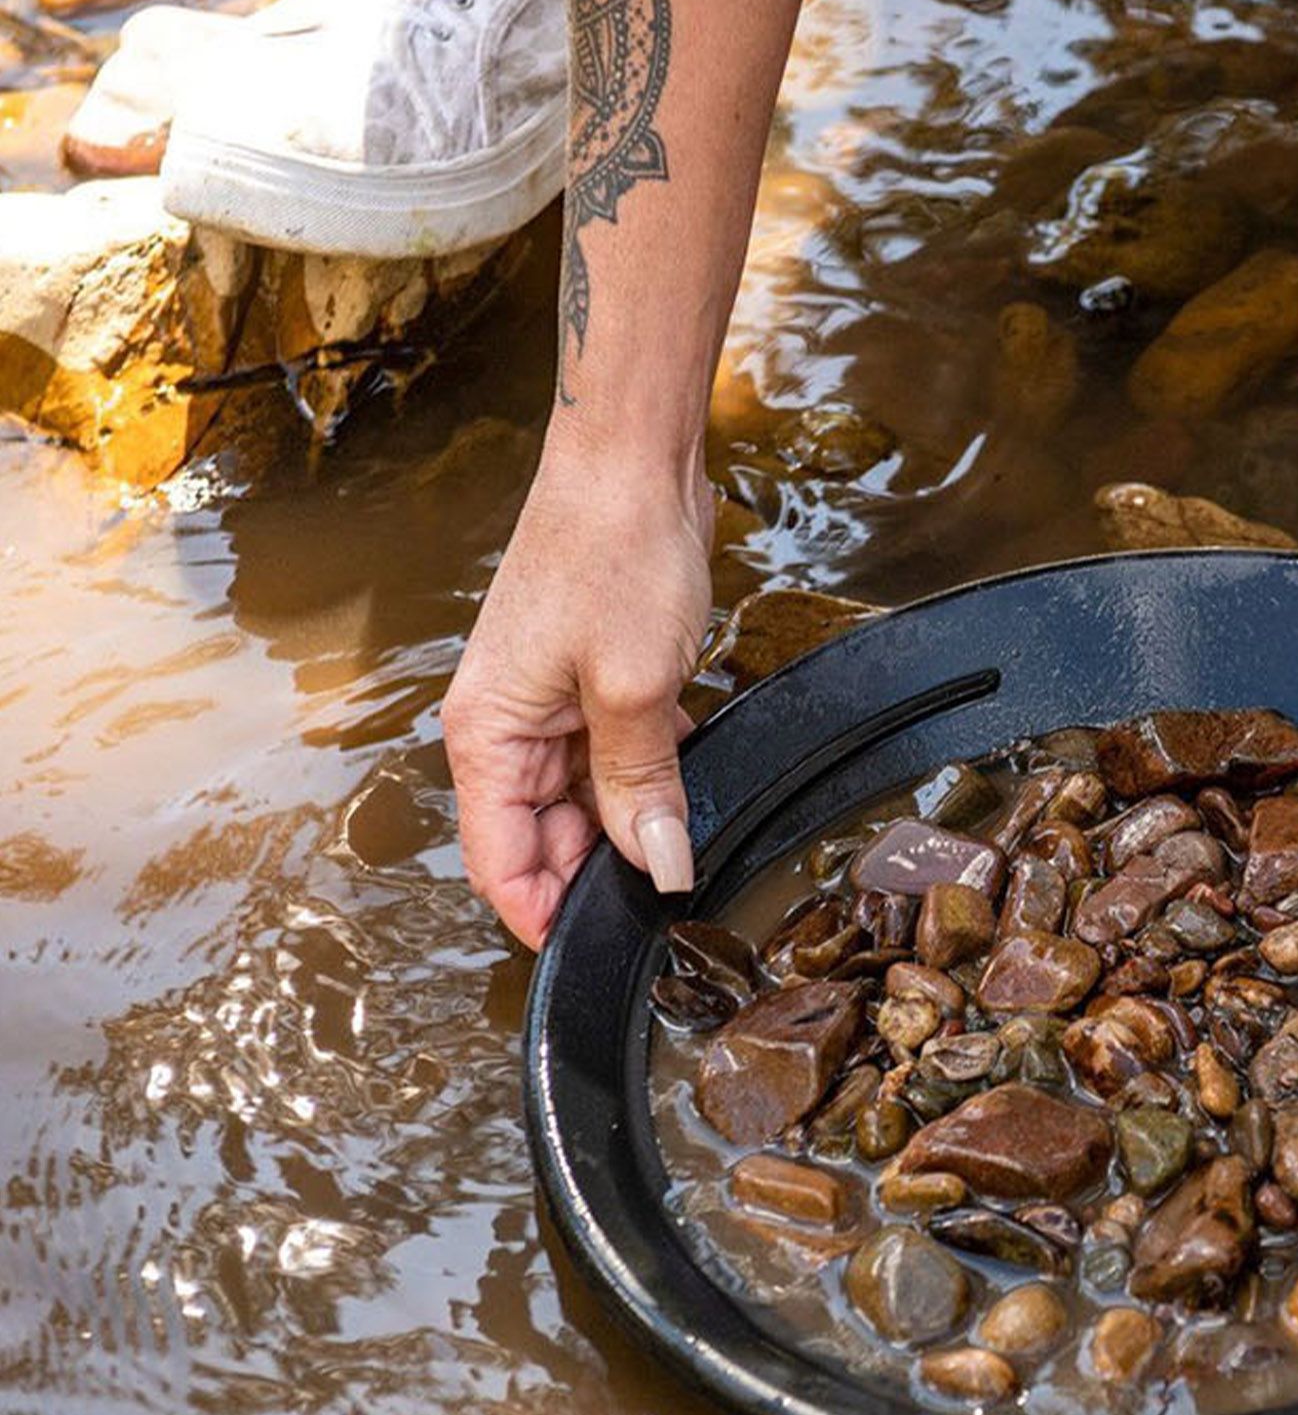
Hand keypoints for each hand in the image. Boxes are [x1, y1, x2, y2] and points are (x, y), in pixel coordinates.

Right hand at [443, 445, 713, 947]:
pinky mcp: (594, 688)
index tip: (602, 950)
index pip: (499, 863)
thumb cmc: (613, 553)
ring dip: (635, 822)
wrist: (633, 464)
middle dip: (602, 871)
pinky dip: (654, 779)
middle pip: (545, 841)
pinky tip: (694, 779)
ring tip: (685, 830)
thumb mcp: (635, 689)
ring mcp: (551, 709)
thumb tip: (656, 870)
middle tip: (667, 885)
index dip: (547, 916)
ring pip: (587, 805)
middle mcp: (507, 729)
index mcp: (487, 736)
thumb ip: (642, 788)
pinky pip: (617, 760)